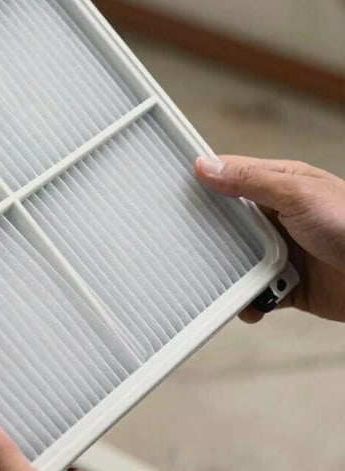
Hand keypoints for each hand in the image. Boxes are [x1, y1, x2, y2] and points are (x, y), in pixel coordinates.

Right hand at [196, 155, 344, 322]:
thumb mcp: (297, 194)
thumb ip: (250, 181)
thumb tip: (205, 165)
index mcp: (280, 186)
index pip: (231, 179)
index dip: (204, 186)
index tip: (173, 196)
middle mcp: (279, 217)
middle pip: (229, 224)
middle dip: (211, 237)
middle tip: (185, 244)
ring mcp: (283, 251)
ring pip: (238, 261)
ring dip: (229, 273)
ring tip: (217, 281)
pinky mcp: (289, 284)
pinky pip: (257, 292)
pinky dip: (249, 301)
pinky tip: (248, 305)